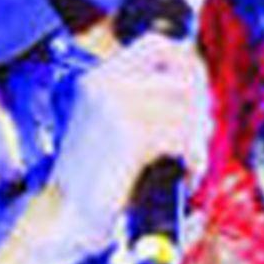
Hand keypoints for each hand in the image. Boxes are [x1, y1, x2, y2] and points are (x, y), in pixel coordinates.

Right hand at [44, 34, 211, 254]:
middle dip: (200, 110)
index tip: (197, 96)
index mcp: (97, 79)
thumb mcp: (112, 129)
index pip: (157, 43)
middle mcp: (104, 85)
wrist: (64, 219)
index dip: (187, 64)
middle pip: (181, 75)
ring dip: (198, 140)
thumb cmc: (92, 183)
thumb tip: (194, 90)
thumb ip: (145, 103)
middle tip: (198, 140)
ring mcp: (114, 107)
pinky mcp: (128, 135)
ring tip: (190, 163)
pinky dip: (191, 158)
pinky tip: (184, 174)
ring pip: (186, 108)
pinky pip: (180, 135)